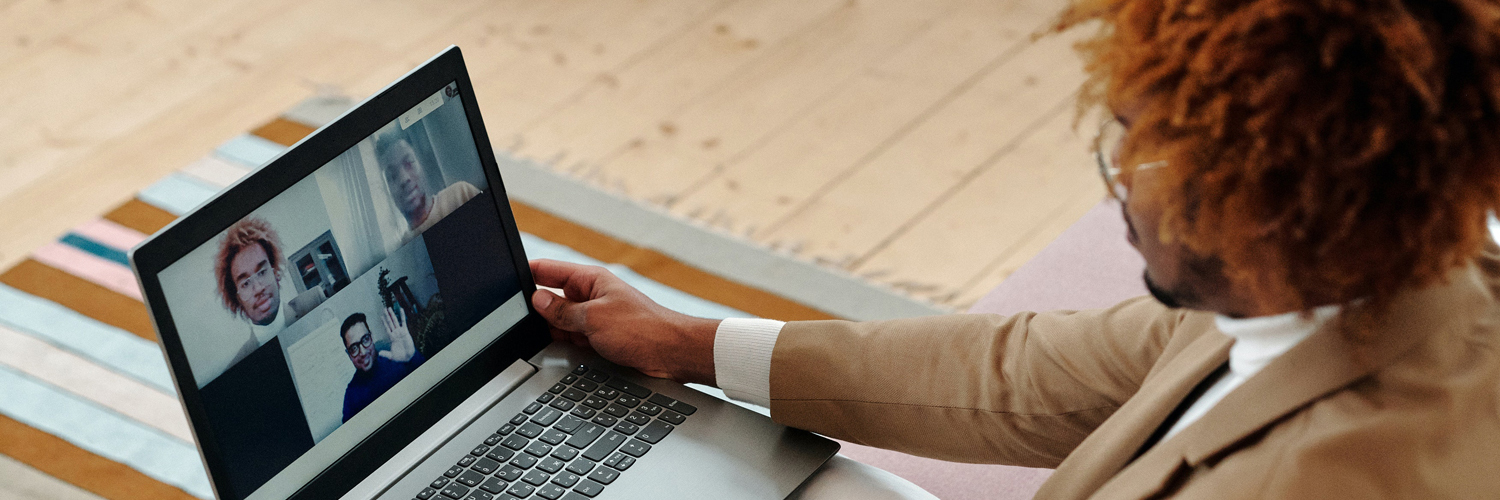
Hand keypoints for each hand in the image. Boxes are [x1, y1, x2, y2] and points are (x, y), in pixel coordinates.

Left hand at [380, 306, 416, 362]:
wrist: (408, 357)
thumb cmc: (400, 356)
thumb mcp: (391, 355)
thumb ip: (385, 354)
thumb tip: (379, 353)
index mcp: (391, 337)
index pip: (386, 328)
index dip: (383, 322)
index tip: (381, 316)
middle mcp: (395, 333)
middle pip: (390, 322)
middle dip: (387, 316)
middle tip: (384, 309)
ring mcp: (400, 332)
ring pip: (395, 321)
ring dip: (392, 314)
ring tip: (389, 308)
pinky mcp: (405, 331)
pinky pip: (403, 322)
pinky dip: (402, 316)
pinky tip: (401, 310)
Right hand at [529, 259, 719, 384]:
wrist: (671, 353)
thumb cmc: (642, 329)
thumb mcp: (594, 319)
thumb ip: (563, 311)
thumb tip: (537, 300)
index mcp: (590, 280)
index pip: (549, 270)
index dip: (527, 273)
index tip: (505, 279)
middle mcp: (591, 295)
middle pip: (551, 297)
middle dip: (536, 307)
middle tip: (515, 317)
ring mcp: (594, 316)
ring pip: (560, 320)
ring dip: (551, 327)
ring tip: (536, 334)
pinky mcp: (599, 336)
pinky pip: (572, 335)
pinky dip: (564, 341)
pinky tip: (556, 346)